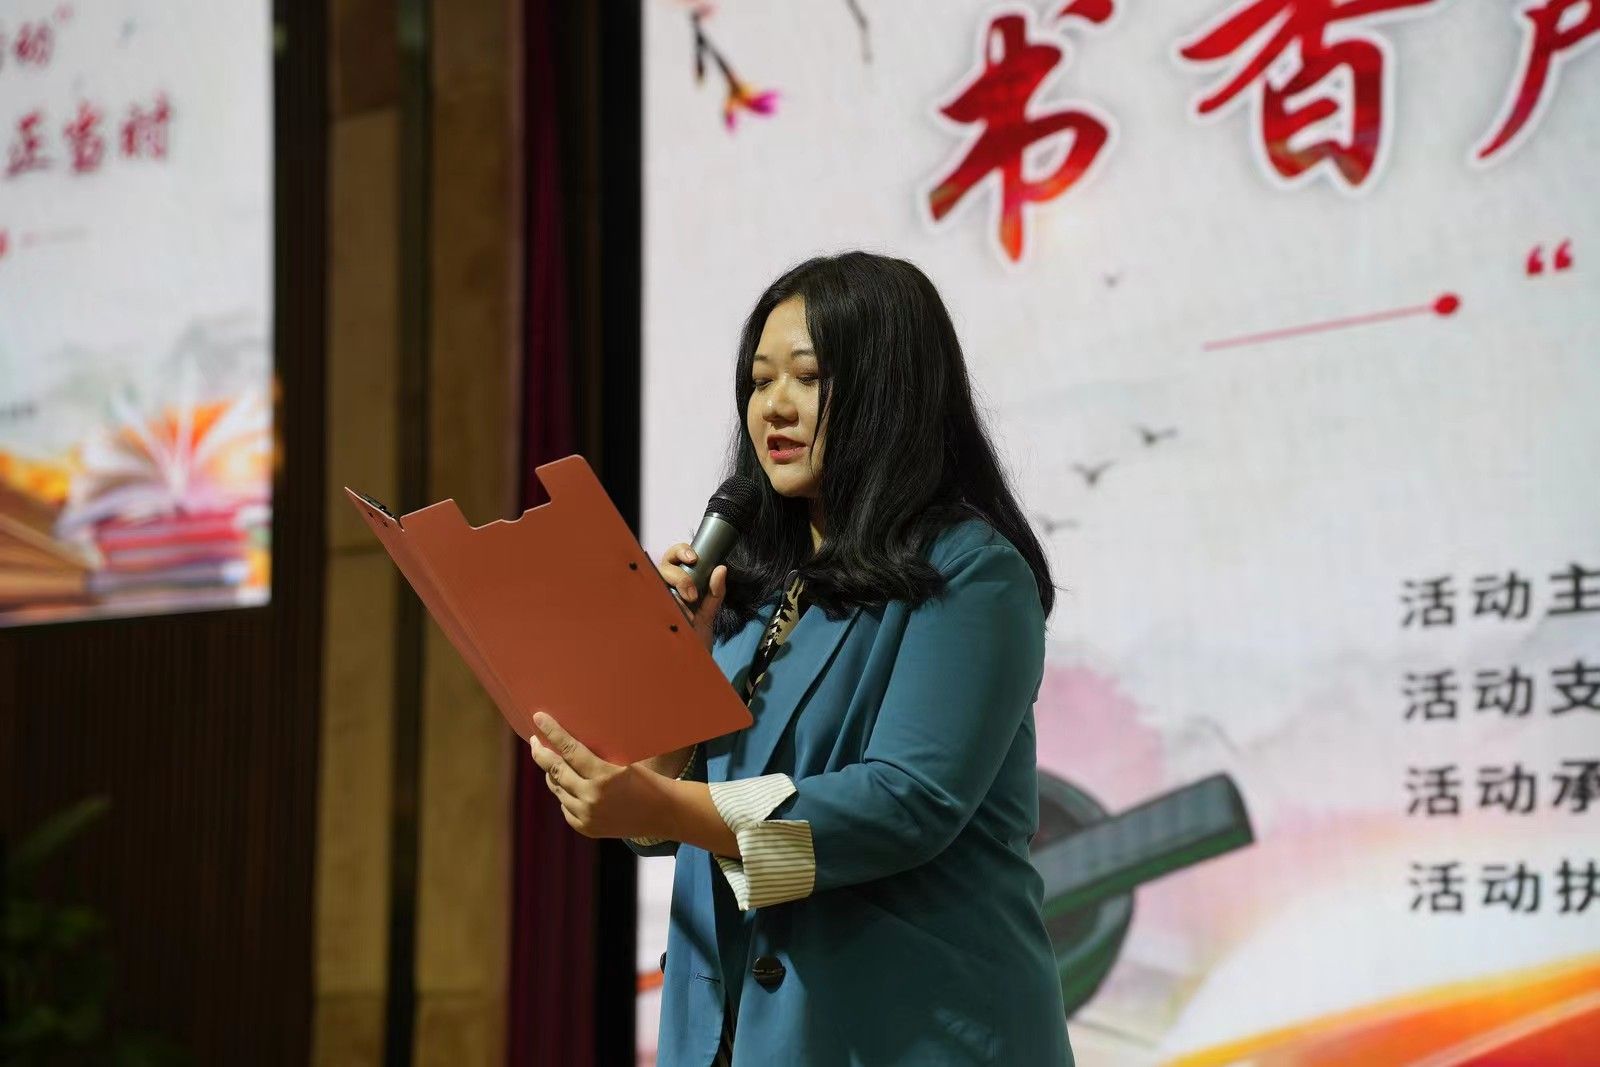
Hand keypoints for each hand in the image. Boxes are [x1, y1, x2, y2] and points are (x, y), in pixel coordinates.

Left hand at [528, 711, 671, 839]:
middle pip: (555, 770)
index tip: (538, 718)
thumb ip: (597, 754)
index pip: (569, 749)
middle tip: (535, 741)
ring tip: (551, 762)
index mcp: (604, 776)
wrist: (664, 813)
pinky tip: (568, 785)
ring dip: (553, 774)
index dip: (551, 732)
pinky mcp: (586, 828)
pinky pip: (565, 807)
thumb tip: (569, 738)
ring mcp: (587, 816)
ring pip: (557, 789)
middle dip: (541, 753)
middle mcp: (592, 798)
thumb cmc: (648, 779)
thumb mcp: (626, 760)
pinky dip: (565, 794)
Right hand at [658, 542, 726, 651]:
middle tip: (693, 596)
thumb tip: (721, 568)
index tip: (694, 559)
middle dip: (681, 577)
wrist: (690, 660)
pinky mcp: (650, 613)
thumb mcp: (709, 612)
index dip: (681, 551)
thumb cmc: (696, 635)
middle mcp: (665, 588)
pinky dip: (670, 608)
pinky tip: (679, 618)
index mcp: (678, 583)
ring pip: (658, 582)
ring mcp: (657, 600)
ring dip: (675, 593)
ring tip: (688, 611)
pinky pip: (654, 600)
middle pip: (665, 567)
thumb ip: (716, 591)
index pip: (674, 557)